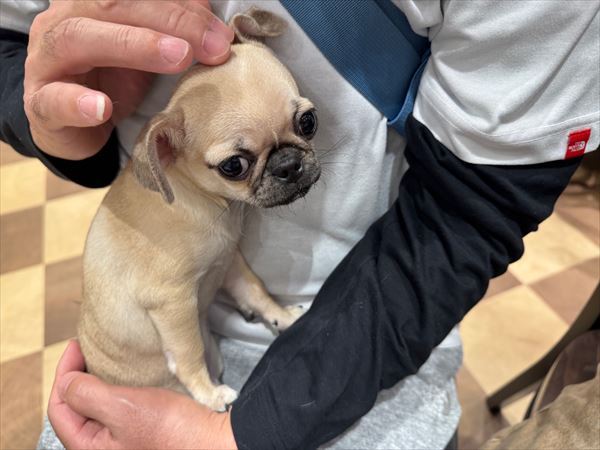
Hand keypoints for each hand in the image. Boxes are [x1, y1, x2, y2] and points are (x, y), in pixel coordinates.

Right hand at [24, 0, 233, 159]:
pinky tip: (102, 107)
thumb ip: (171, 31)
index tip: (220, 31)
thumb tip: (210, 18)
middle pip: (113, 5)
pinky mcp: (40, 103)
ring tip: (179, 57)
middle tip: (214, 45)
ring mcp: (47, 60)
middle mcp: (65, 20)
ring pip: (79, 39)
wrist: (74, 125)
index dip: (181, 6)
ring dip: (133, 45)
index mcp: (92, 4)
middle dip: (172, 22)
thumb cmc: (110, 79)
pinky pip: (52, 100)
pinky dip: (76, 103)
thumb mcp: (146, 51)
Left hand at [48, 341, 237, 449]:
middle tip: (88, 348)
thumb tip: (66, 381)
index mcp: (89, 447)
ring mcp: (123, 440)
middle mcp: (103, 447)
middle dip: (78, 375)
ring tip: (106, 357)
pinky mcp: (142, 431)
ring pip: (98, 406)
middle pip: (76, 407)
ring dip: (98, 380)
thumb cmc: (173, 431)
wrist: (214, 441)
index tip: (77, 345)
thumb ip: (87, 394)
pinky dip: (118, 388)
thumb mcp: (123, 408)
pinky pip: (119, 408)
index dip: (64, 372)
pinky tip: (130, 374)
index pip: (59, 407)